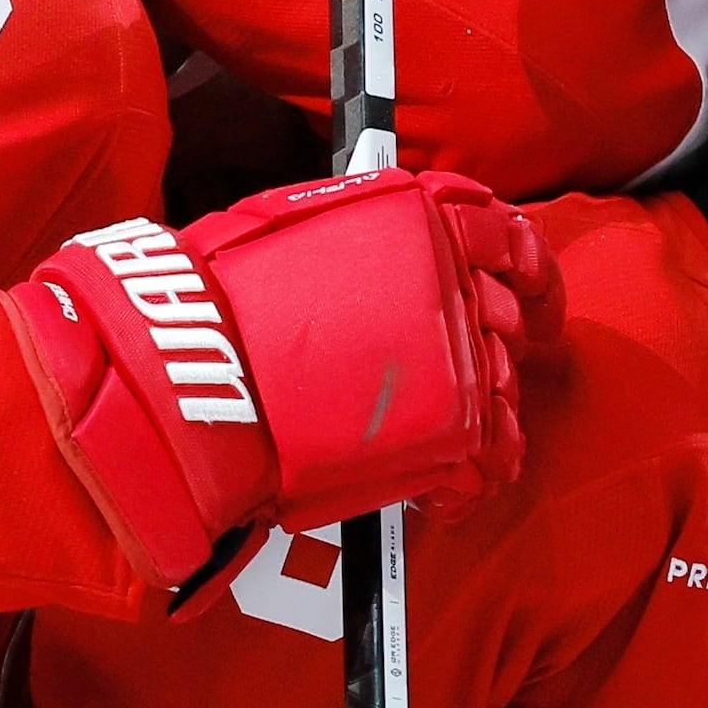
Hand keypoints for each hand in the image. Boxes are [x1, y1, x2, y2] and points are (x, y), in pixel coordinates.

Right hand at [0, 170, 563, 593]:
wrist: (181, 376)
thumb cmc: (211, 301)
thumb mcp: (284, 228)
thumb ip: (347, 235)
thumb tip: (362, 246)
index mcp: (415, 220)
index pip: (503, 231)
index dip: (524, 262)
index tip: (526, 285)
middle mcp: (449, 281)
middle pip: (507, 314)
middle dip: (490, 343)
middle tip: (464, 368)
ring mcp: (454, 357)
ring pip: (505, 386)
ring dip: (480, 409)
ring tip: (434, 429)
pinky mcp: (445, 432)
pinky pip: (491, 458)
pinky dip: (474, 478)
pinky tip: (444, 487)